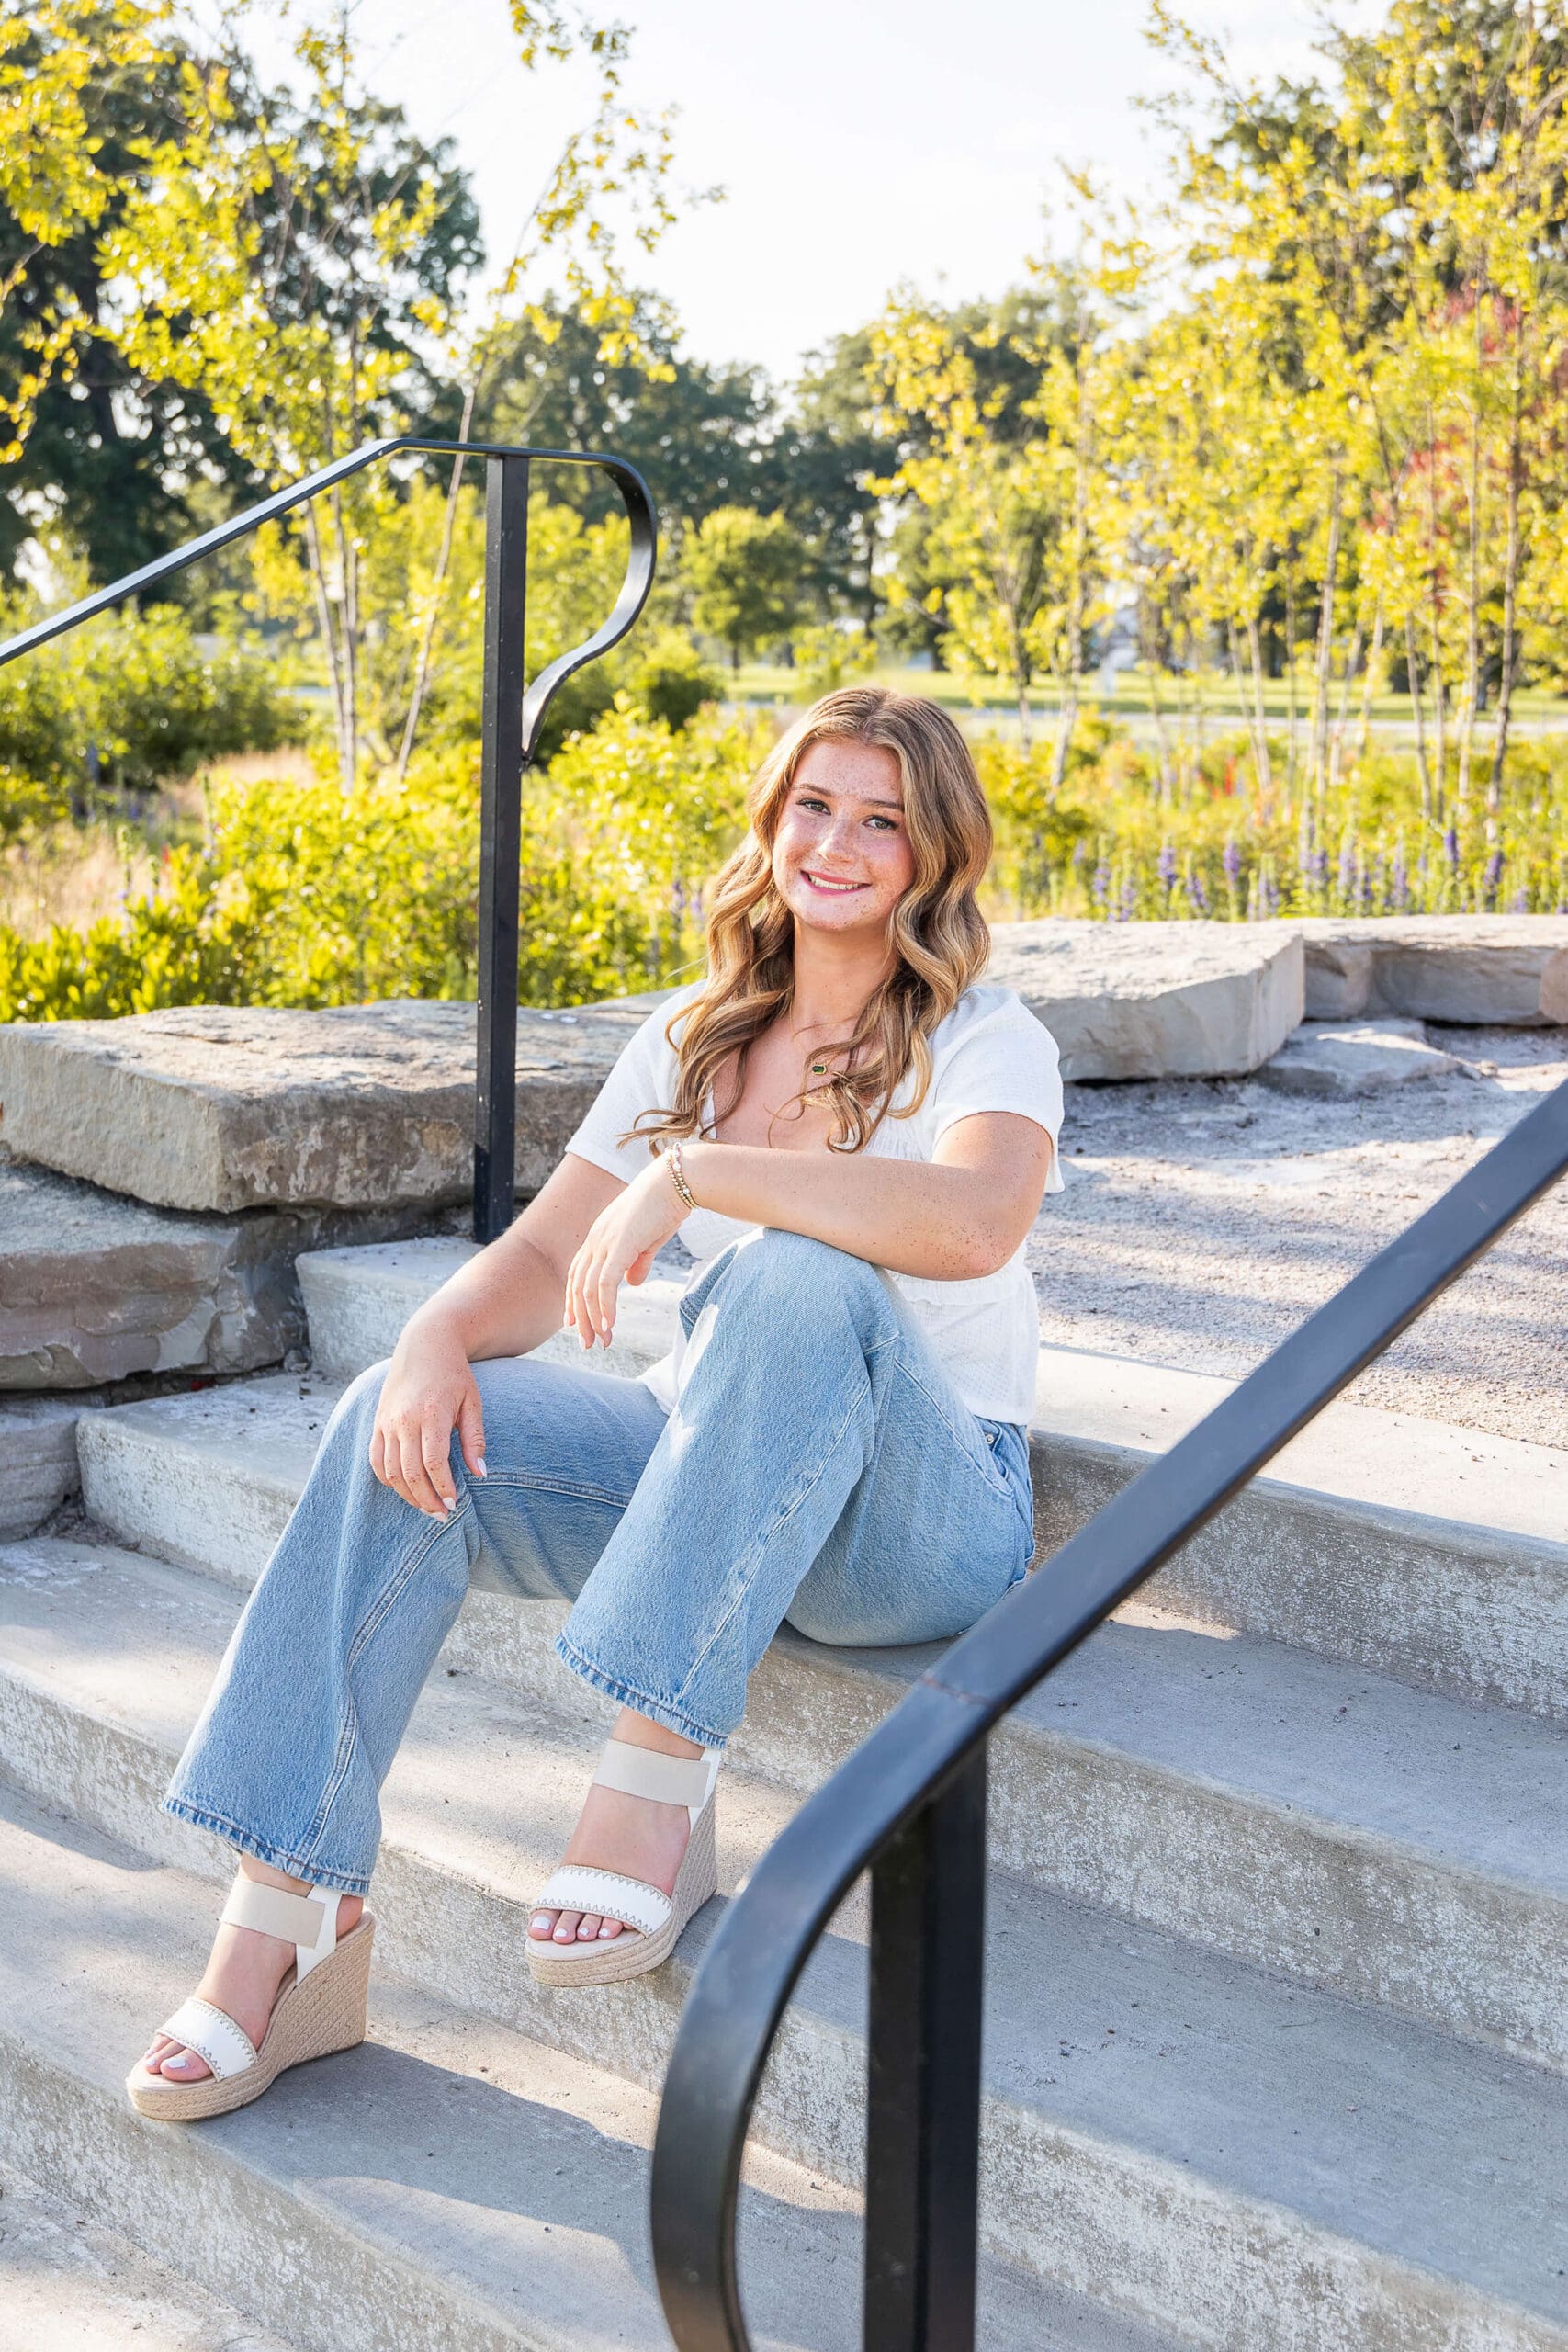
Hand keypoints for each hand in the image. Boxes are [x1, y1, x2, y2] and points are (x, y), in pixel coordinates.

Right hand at [369, 1312, 486, 1516]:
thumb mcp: (472, 1403)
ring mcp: (386, 1422)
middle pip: (410, 1472)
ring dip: (407, 1494)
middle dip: (426, 1499)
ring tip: (426, 1507)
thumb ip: (474, 1440)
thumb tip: (480, 1474)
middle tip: (442, 1515)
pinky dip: (387, 1479)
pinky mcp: (378, 1423)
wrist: (425, 1346)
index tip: (454, 1504)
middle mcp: (403, 1419)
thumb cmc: (454, 1375)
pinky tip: (404, 1489)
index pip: (433, 1462)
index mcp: (430, 1413)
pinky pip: (376, 1459)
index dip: (443, 1488)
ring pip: (390, 1470)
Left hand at [565, 1153, 687, 1348]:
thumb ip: (638, 1262)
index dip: (573, 1300)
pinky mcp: (620, 1246)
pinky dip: (604, 1307)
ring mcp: (605, 1242)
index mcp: (599, 1236)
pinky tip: (608, 1325)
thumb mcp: (649, 1240)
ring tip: (601, 1341)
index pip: (576, 1273)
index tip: (574, 1323)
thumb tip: (632, 1284)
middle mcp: (595, 1239)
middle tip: (588, 1343)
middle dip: (581, 1318)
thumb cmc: (666, 1206)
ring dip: (594, 1319)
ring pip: (588, 1290)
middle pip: (577, 1286)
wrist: (678, 1182)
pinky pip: (605, 1284)